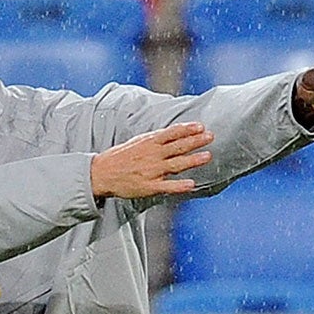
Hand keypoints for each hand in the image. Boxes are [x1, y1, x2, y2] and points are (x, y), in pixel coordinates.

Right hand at [90, 122, 214, 198]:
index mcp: (149, 142)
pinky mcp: (149, 186)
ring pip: (176, 164)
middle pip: (178, 147)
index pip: (172, 133)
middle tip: (211, 137)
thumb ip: (156, 139)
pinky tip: (191, 184)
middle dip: (195, 141)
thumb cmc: (121, 157)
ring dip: (193, 160)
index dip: (187, 129)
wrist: (101, 173)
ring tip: (208, 156)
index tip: (201, 126)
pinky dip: (179, 186)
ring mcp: (152, 171)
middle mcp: (153, 155)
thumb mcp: (137, 142)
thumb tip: (173, 134)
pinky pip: (167, 186)